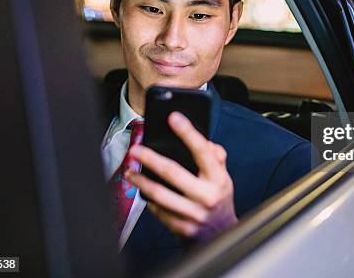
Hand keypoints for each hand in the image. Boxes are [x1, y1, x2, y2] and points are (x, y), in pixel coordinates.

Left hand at [125, 111, 236, 240]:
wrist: (222, 235)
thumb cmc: (218, 200)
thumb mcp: (224, 178)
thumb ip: (216, 158)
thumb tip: (206, 142)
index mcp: (218, 179)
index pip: (203, 151)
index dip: (188, 132)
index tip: (174, 118)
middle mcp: (207, 196)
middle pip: (173, 172)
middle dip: (151, 158)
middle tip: (136, 149)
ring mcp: (194, 214)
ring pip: (160, 194)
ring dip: (141, 181)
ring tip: (130, 172)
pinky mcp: (182, 228)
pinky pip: (159, 211)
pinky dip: (149, 200)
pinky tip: (143, 191)